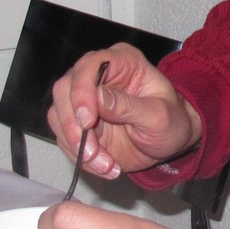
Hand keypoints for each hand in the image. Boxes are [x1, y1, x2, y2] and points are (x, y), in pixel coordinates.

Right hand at [47, 43, 203, 178]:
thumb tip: (98, 97)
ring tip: (106, 164)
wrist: (170, 142)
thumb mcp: (159, 115)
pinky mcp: (78, 123)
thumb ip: (129, 106)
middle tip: (92, 152)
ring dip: (77, 146)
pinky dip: (79, 156)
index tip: (87, 121)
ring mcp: (85, 100)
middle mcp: (97, 76)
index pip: (89, 65)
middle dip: (73, 125)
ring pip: (58, 116)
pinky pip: (64, 138)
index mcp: (122, 62)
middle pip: (64, 90)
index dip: (82, 91)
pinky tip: (104, 166)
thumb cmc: (171, 121)